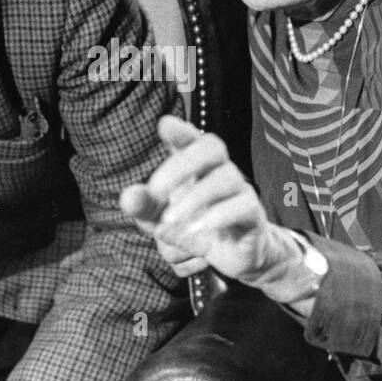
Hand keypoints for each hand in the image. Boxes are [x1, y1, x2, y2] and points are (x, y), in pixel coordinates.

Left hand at [120, 115, 310, 303]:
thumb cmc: (194, 226)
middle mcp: (221, 170)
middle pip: (212, 148)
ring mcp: (240, 190)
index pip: (192, 139)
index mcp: (197, 165)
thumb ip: (143, 206)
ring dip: (194, 198)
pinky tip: (195, 229)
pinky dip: (218, 217)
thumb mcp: (161, 219)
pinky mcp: (253, 215)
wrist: (233, 255)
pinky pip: (243, 206)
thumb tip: (128, 197)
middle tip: (155, 190)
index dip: (181, 131)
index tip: (165, 124)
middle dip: (182, 165)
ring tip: (170, 219)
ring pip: (225, 178)